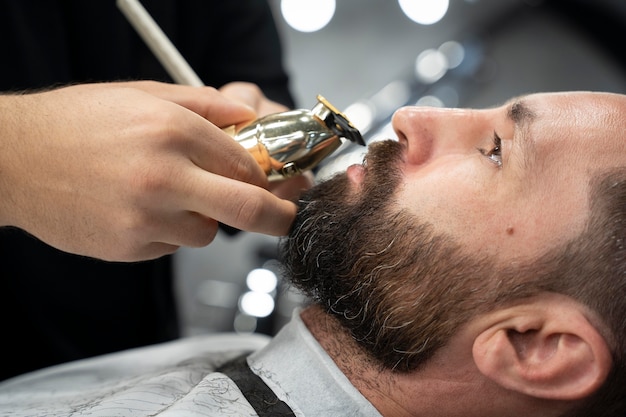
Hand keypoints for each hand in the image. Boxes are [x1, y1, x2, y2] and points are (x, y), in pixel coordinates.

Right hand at [0, 81, 296, 260]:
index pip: (246, 163)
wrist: (12, 159)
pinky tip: (140, 208)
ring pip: (209, 232)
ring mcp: (145, 217)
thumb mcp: (142, 95)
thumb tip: (246, 117)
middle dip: (278, 216)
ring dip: (206, 218)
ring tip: (172, 196)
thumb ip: (202, 105)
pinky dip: (170, 230)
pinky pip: (172, 245)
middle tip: (285, 217)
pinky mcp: (128, 247)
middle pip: (249, 208)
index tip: (267, 179)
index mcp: (172, 130)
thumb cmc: (73, 123)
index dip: (263, 173)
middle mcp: (164, 176)